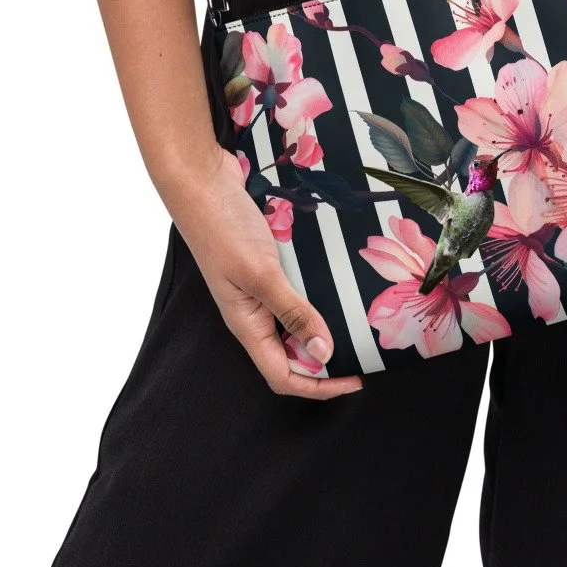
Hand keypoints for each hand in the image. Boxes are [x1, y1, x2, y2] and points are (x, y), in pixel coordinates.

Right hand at [164, 141, 363, 400]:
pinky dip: (317, 294)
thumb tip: (325, 352)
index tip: (355, 379)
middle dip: (326, 359)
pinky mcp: (265, 263)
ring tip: (358, 321)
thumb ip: (293, 311)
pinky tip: (338, 283)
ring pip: (295, 321)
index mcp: (248, 325)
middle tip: (364, 349)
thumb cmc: (222, 227)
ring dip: (323, 325)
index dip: (319, 386)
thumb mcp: (261, 273)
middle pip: (292, 354)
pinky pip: (295, 290)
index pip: (284, 376)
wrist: (202, 179)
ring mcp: (258, 287)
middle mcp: (253, 312)